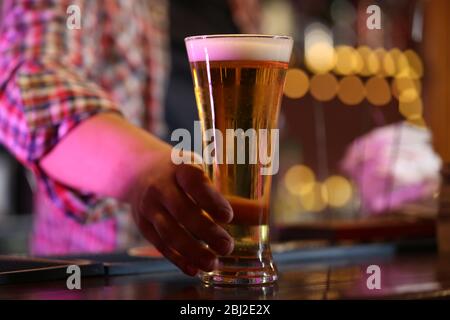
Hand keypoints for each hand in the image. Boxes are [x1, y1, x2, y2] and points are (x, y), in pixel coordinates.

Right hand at [130, 151, 233, 275]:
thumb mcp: (199, 171)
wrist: (140, 171)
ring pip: (169, 232)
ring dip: (192, 251)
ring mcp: (149, 206)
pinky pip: (159, 244)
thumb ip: (224, 190)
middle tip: (227, 246)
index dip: (210, 199)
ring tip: (213, 263)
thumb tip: (260, 212)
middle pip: (182, 211)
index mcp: (180, 167)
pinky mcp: (143, 224)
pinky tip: (194, 268)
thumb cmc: (181, 173)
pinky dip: (177, 258)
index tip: (228, 216)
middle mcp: (161, 185)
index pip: (194, 181)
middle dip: (206, 232)